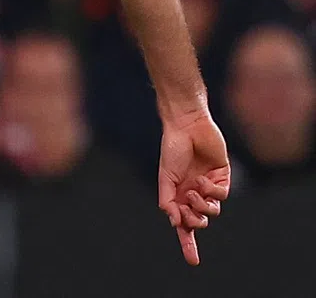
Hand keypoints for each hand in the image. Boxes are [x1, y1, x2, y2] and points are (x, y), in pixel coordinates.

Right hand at [158, 111, 230, 265]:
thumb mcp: (165, 176)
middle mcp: (194, 192)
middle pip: (199, 221)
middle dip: (194, 222)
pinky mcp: (222, 177)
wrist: (186, 125)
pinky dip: (212, 191)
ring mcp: (209, 185)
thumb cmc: (172, 148)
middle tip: (188, 214)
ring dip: (202, 206)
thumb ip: (167, 198)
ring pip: (212, 211)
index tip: (193, 261)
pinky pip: (221, 195)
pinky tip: (203, 179)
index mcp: (178, 194)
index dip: (188, 243)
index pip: (184, 224)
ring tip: (194, 190)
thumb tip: (174, 222)